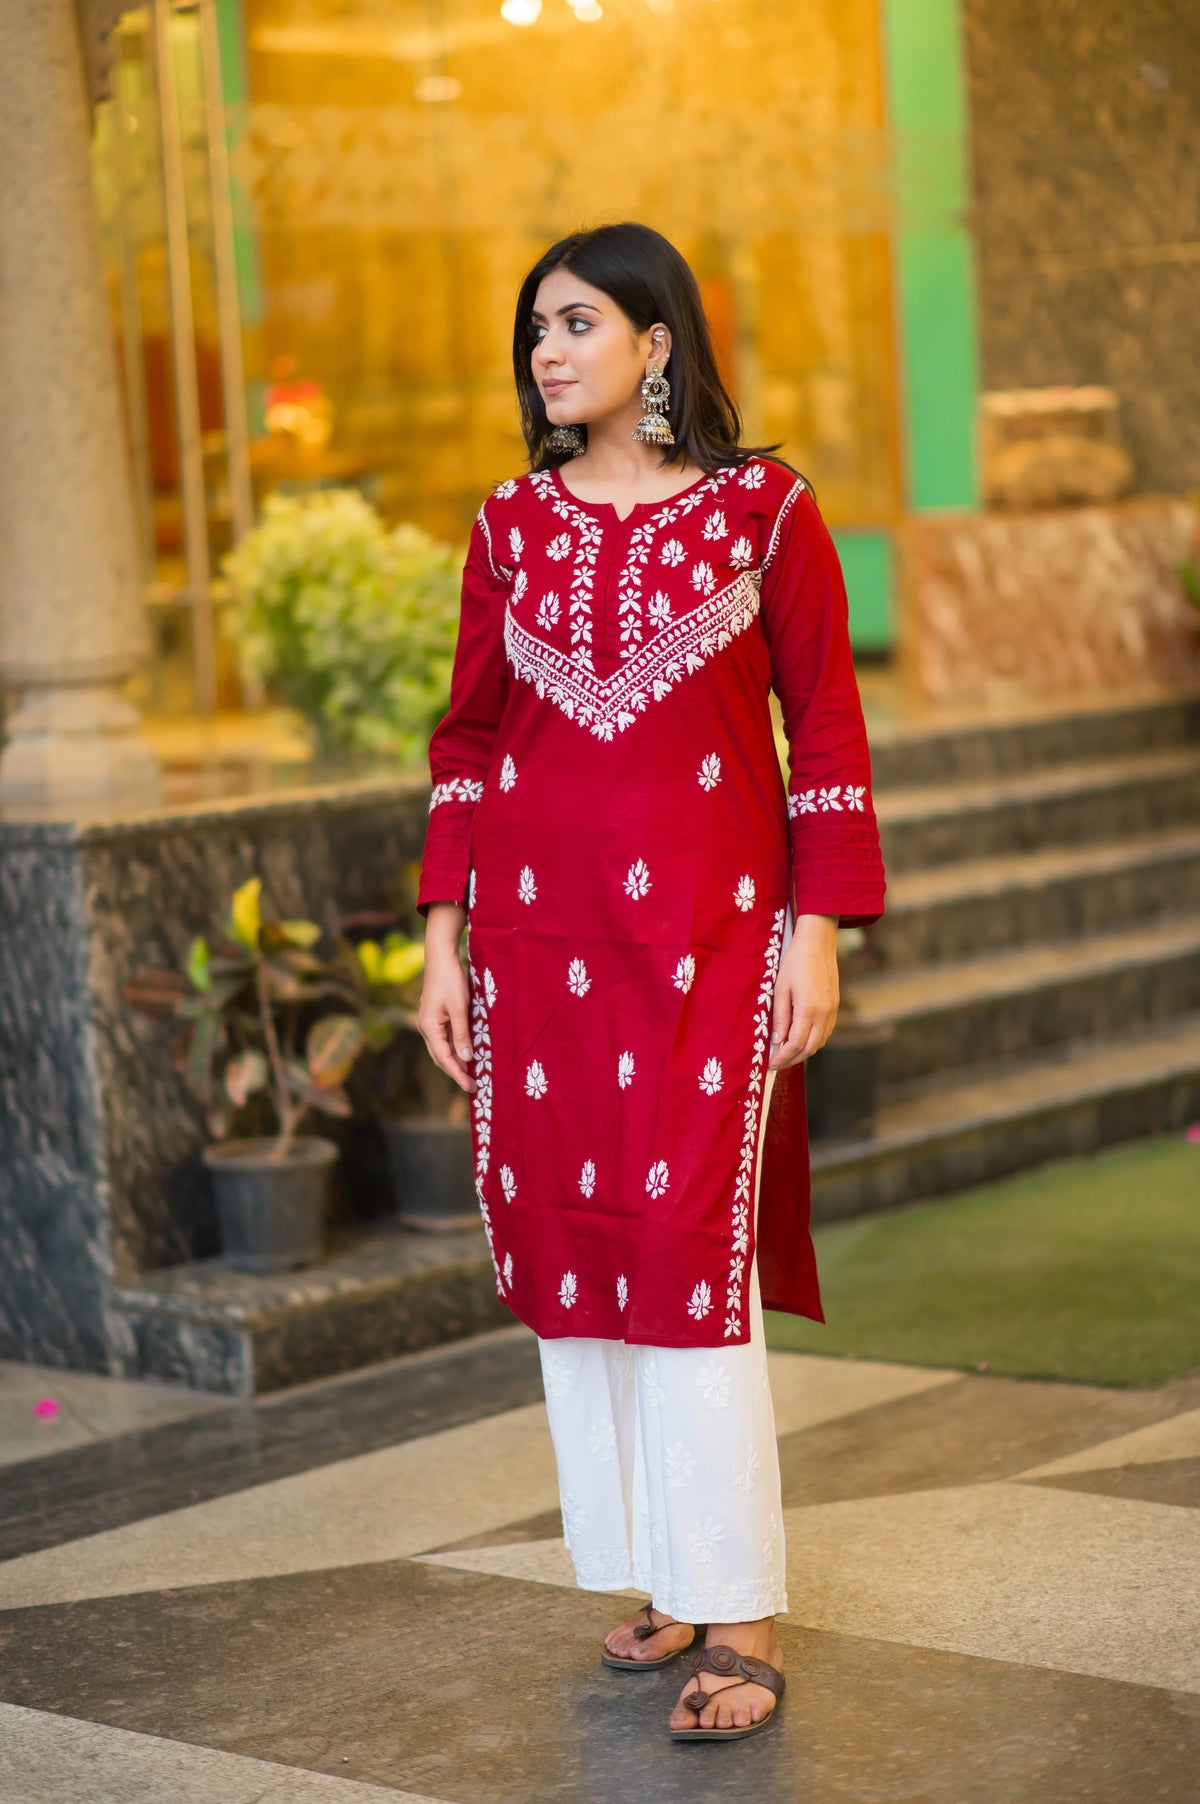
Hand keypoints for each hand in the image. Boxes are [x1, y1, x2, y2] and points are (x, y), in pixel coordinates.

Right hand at [417, 903, 475, 1094]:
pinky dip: (456, 1047)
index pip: (444, 1059)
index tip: (472, 1087)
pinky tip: (467, 1051)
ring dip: (456, 1061)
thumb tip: (466, 1059)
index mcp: (429, 1028)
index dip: (458, 1075)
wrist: (441, 957)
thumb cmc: (450, 980)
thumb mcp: (460, 1008)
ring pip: (442, 1049)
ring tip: (473, 1071)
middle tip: (474, 1084)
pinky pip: (445, 1038)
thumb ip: (462, 1034)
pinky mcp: (435, 1016)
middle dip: (456, 1072)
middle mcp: (426, 1028)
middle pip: (440, 1057)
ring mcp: (430, 1022)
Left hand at [768, 913, 838, 1068]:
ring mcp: (832, 1011)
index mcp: (809, 1009)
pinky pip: (826, 1032)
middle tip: (777, 1063)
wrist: (818, 943)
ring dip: (803, 1052)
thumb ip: (780, 1017)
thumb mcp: (780, 989)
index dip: (783, 1057)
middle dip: (793, 1060)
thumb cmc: (795, 962)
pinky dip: (813, 1041)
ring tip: (787, 1054)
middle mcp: (824, 1014)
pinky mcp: (835, 1006)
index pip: (795, 1044)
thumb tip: (776, 1040)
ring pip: (819, 1042)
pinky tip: (801, 1039)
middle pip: (809, 1049)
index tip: (771, 1064)